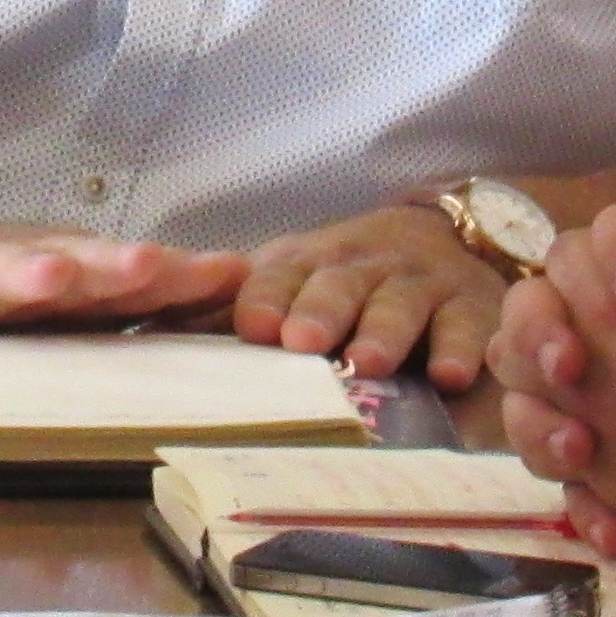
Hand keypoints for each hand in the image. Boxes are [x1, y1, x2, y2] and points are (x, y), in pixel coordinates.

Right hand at [0, 223, 253, 336]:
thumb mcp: (72, 294)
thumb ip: (147, 298)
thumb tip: (245, 288)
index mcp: (69, 277)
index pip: (132, 277)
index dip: (178, 277)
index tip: (228, 275)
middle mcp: (21, 269)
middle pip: (74, 264)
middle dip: (113, 265)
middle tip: (152, 264)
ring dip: (25, 272)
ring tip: (51, 275)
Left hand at [231, 204, 507, 385]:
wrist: (444, 238)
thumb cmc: (344, 280)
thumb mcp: (287, 283)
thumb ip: (223, 313)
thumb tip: (145, 339)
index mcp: (305, 264)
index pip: (278, 275)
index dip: (264, 297)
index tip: (251, 326)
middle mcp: (360, 268)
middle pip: (337, 285)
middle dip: (319, 310)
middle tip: (303, 341)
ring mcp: (418, 285)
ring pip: (399, 304)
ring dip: (383, 331)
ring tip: (370, 361)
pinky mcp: (470, 308)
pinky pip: (466, 328)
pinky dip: (459, 350)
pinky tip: (448, 378)